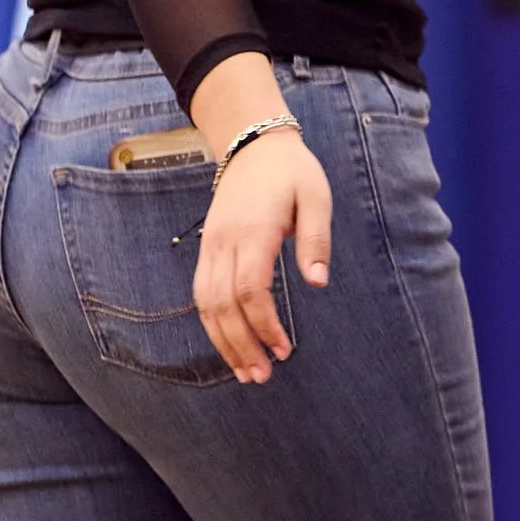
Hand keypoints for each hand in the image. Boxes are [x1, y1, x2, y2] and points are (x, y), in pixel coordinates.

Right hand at [194, 129, 331, 383]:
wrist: (253, 144)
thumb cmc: (292, 173)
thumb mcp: (317, 198)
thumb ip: (316, 240)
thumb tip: (318, 283)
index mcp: (254, 232)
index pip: (250, 290)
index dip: (264, 325)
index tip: (284, 349)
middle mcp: (225, 243)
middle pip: (223, 305)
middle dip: (240, 345)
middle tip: (261, 376)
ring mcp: (210, 246)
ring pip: (205, 304)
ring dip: (222, 341)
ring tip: (244, 371)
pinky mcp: (207, 248)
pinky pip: (201, 293)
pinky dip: (212, 322)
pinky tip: (228, 342)